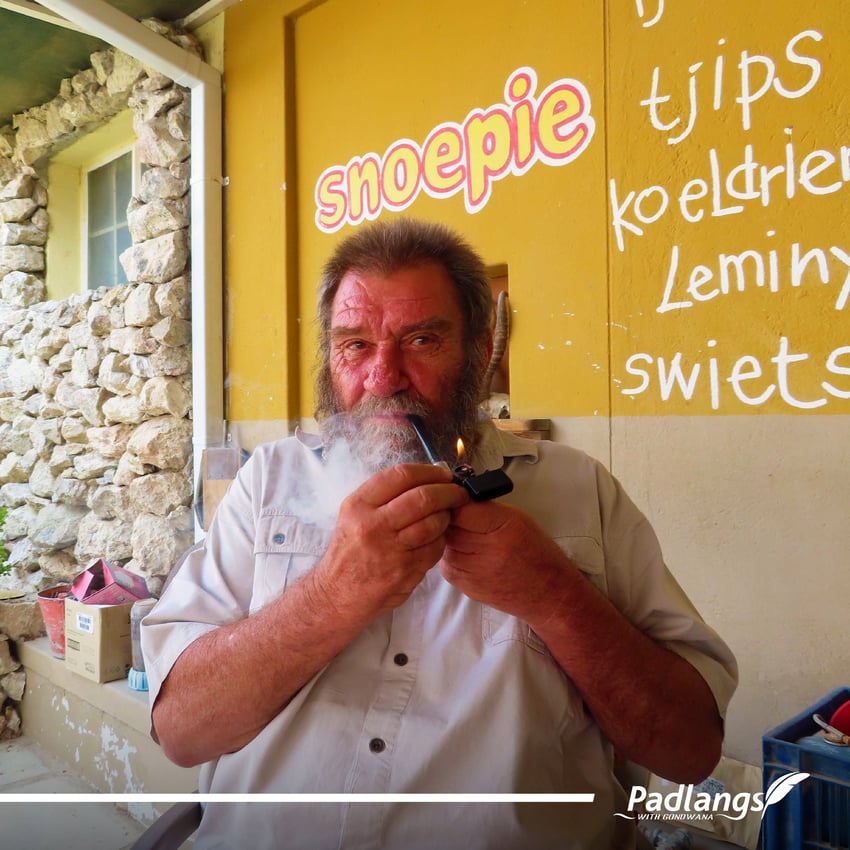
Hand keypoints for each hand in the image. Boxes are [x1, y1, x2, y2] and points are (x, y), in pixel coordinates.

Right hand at [313, 464, 469, 615]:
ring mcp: (390, 549)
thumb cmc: (350, 551)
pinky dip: (440, 540)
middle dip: (448, 492)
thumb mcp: (353, 515)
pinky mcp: (404, 571)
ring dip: (447, 517)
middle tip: (458, 493)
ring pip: (433, 523)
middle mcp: (372, 525)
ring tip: (447, 515)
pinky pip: (434, 548)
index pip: (401, 475)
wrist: (337, 594)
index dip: (429, 471)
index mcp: (359, 505)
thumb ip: (384, 496)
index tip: (443, 474)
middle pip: (423, 498)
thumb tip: (425, 478)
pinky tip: (436, 539)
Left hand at [440, 501, 572, 620]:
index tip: (457, 498)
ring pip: (444, 543)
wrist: (547, 593)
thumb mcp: (518, 519)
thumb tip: (458, 499)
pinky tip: (470, 555)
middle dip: (451, 518)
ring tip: (471, 539)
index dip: (455, 501)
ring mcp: (473, 571)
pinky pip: (445, 561)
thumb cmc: (537, 553)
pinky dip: (452, 554)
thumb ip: (485, 508)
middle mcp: (487, 551)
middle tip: (464, 519)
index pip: (460, 508)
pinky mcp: (464, 586)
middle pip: (448, 525)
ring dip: (450, 537)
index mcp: (503, 528)